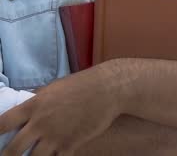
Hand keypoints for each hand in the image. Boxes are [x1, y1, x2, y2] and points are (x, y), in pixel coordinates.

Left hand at [0, 62, 124, 155]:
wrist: (108, 89)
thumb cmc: (82, 85)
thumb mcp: (54, 88)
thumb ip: (38, 101)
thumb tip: (27, 110)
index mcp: (34, 106)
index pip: (2, 123)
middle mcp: (40, 123)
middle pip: (12, 150)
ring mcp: (56, 136)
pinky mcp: (71, 144)